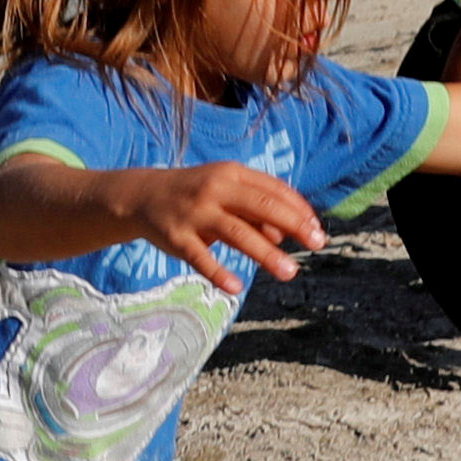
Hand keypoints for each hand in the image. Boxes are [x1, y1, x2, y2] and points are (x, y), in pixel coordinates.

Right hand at [107, 162, 326, 290]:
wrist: (143, 196)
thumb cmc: (195, 194)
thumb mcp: (225, 191)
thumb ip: (254, 209)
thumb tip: (283, 235)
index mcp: (231, 174)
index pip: (274, 190)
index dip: (299, 209)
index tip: (317, 230)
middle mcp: (215, 190)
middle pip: (262, 207)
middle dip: (294, 226)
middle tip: (318, 244)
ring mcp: (195, 214)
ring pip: (238, 234)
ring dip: (267, 254)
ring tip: (290, 272)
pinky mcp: (177, 237)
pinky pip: (201, 258)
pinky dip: (219, 273)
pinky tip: (236, 287)